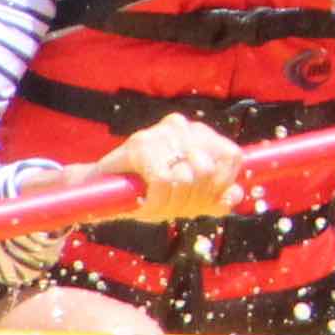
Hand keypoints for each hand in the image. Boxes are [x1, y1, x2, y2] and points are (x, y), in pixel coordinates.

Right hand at [95, 113, 246, 221]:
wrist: (99, 194)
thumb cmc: (146, 194)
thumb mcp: (188, 200)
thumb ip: (215, 198)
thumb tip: (235, 196)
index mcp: (199, 134)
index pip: (232, 156)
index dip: (221, 186)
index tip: (200, 202)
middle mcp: (182, 126)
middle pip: (209, 171)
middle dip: (192, 201)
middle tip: (170, 208)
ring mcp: (160, 132)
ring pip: (187, 177)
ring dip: (171, 204)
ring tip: (154, 205)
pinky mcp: (140, 144)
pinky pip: (164, 181)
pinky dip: (156, 202)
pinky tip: (144, 205)